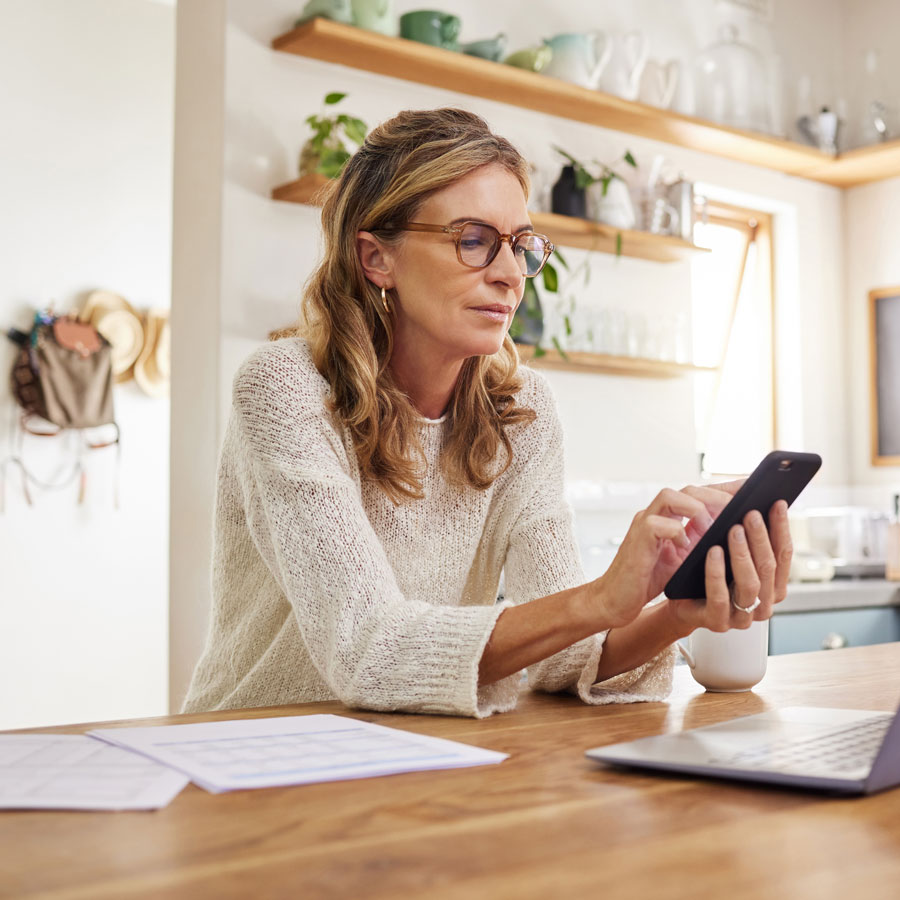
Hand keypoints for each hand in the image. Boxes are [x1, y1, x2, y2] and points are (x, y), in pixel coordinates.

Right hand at [592, 481, 742, 628]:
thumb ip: (700, 541)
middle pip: (688, 489)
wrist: (617, 599)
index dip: (725, 489)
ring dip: (697, 509)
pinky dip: (676, 533)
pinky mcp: (636, 540)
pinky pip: (657, 525)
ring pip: (670, 496)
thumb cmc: (649, 579)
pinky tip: (686, 547)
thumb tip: (735, 533)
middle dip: (717, 496)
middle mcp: (656, 514)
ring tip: (713, 527)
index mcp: (669, 516)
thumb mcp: (683, 557)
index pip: (700, 493)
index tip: (752, 488)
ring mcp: (644, 524)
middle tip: (739, 509)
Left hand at [667, 498, 792, 633]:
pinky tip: (713, 551)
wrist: (676, 599)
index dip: (782, 528)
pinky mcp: (717, 622)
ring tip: (733, 529)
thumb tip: (754, 491)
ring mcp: (741, 617)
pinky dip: (717, 573)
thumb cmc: (705, 570)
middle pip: (768, 568)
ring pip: (750, 585)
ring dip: (742, 554)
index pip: (784, 555)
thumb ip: (745, 529)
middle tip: (751, 513)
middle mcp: (762, 604)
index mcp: (772, 586)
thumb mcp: (727, 548)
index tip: (777, 503)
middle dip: (761, 538)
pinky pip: (720, 598)